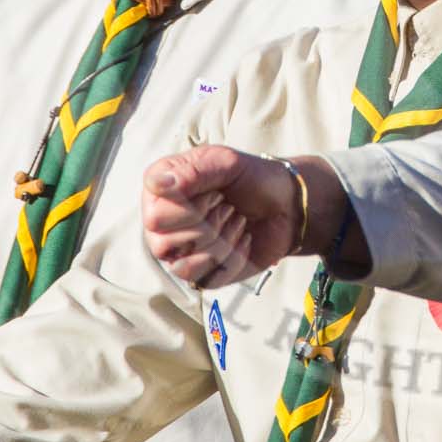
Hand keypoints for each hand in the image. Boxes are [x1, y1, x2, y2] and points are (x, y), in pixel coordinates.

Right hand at [145, 146, 353, 287]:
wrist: (285, 203)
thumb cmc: (251, 178)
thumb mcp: (225, 162)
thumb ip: (192, 171)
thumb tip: (157, 184)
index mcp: (160, 194)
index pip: (155, 217)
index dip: (190, 209)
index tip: (216, 193)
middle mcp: (162, 225)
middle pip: (164, 244)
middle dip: (208, 225)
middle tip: (228, 207)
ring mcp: (180, 251)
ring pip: (183, 267)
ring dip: (221, 242)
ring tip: (237, 221)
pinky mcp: (202, 274)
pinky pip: (206, 279)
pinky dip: (232, 258)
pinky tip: (242, 239)